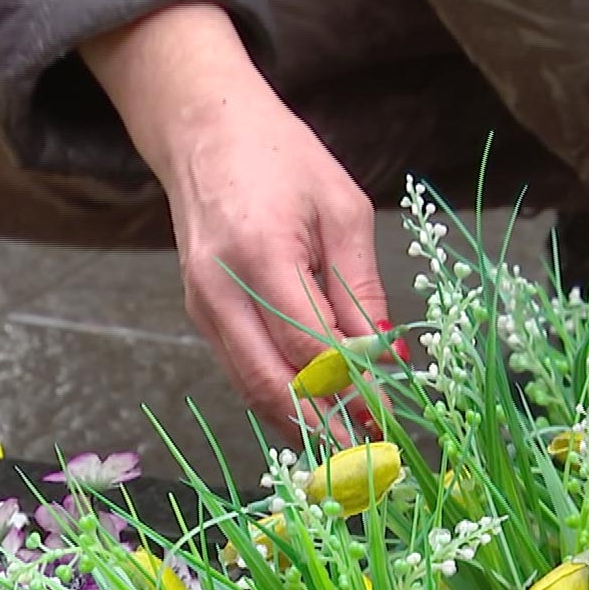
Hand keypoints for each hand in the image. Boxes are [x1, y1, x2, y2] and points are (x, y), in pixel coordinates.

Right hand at [79, 4, 390, 443]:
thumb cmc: (282, 158)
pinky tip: (316, 412)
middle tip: (366, 458)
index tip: (389, 419)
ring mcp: (201, 306)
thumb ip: (361, 288)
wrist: (204, 130)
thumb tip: (385, 359)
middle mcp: (220, 290)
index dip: (350, 392)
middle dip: (321, 429)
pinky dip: (279, 397)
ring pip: (251, 388)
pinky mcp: (199, 314)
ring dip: (300, 423)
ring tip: (349, 448)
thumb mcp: (342, 210)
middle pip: (270, 384)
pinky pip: (242, 369)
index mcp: (261, 253)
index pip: (309, 348)